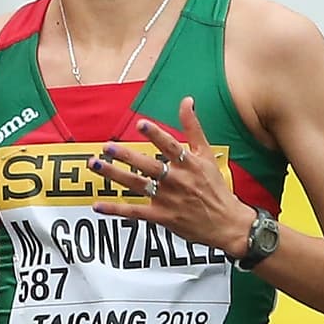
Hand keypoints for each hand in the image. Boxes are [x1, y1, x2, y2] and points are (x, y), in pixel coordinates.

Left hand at [92, 97, 251, 259]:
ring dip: (114, 175)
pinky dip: (115, 209)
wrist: (227, 223)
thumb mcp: (207, 154)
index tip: (141, 124)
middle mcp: (176, 180)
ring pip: (136, 185)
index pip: (170, 145)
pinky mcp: (162, 217)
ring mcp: (167, 199)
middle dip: (126, 156)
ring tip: (96, 165)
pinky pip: (134, 212)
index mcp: (188, 163)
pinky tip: (98, 206)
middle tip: (107, 147)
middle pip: (147, 165)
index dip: (156, 135)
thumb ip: (193, 127)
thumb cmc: (215, 188)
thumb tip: (186, 101)